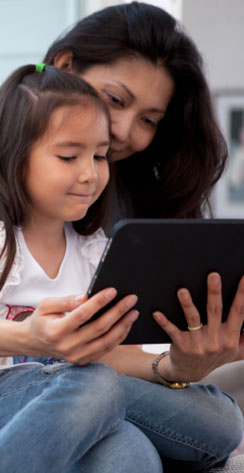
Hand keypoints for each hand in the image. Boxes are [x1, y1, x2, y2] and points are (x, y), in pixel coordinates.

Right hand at [21, 288, 138, 364]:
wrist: (36, 343)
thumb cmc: (42, 320)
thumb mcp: (46, 305)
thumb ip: (65, 301)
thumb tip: (85, 297)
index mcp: (56, 331)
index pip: (82, 314)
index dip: (99, 302)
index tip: (113, 290)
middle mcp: (68, 346)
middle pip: (99, 327)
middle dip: (118, 311)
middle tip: (131, 299)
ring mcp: (77, 356)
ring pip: (106, 341)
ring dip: (123, 325)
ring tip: (134, 311)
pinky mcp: (84, 361)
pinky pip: (106, 349)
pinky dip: (119, 337)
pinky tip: (127, 324)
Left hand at [153, 273, 243, 381]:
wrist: (191, 372)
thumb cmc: (215, 356)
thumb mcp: (237, 352)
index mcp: (231, 337)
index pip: (239, 312)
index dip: (242, 294)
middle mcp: (216, 340)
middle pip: (215, 311)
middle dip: (215, 292)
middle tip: (213, 274)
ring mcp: (198, 344)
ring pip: (193, 319)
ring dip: (187, 304)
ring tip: (182, 290)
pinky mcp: (181, 345)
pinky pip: (172, 331)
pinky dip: (164, 322)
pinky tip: (157, 312)